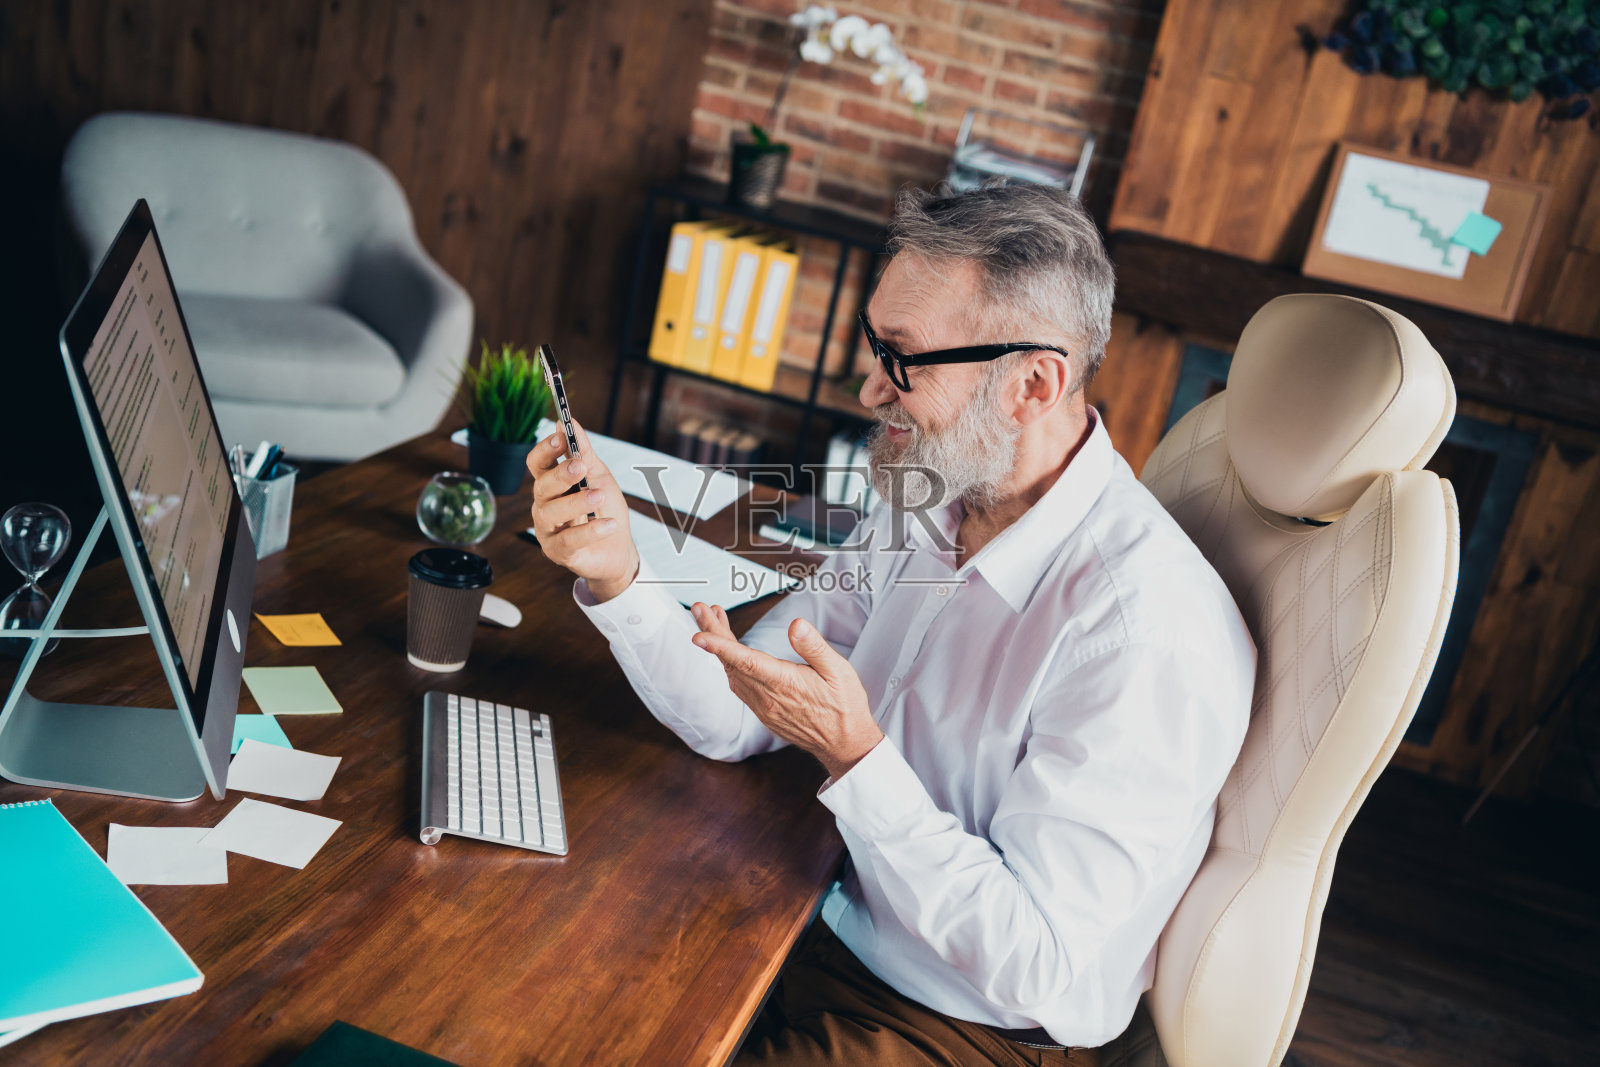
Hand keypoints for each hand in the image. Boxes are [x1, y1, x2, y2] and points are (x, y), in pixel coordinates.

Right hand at [528, 419, 639, 601]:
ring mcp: (547, 530)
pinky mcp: (557, 552)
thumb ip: (584, 451)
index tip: (561, 437)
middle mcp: (544, 505)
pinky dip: (590, 531)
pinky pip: (569, 540)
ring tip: (599, 496)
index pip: (536, 463)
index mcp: (551, 484)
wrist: (618, 549)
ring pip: (551, 513)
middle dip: (560, 474)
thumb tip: (569, 421)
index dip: (545, 449)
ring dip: (576, 502)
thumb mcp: (599, 475)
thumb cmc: (605, 509)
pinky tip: (609, 524)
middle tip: (581, 466)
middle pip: (541, 486)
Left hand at [690, 603, 882, 779]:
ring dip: (719, 647)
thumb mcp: (839, 672)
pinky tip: (729, 651)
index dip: (720, 646)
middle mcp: (768, 697)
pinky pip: (738, 686)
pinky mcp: (763, 712)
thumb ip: (814, 647)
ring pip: (732, 673)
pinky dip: (729, 664)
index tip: (699, 635)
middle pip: (731, 662)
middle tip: (699, 608)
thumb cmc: (845, 706)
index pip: (746, 662)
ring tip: (713, 620)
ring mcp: (763, 707)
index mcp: (785, 684)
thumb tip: (796, 625)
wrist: (844, 745)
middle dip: (711, 633)